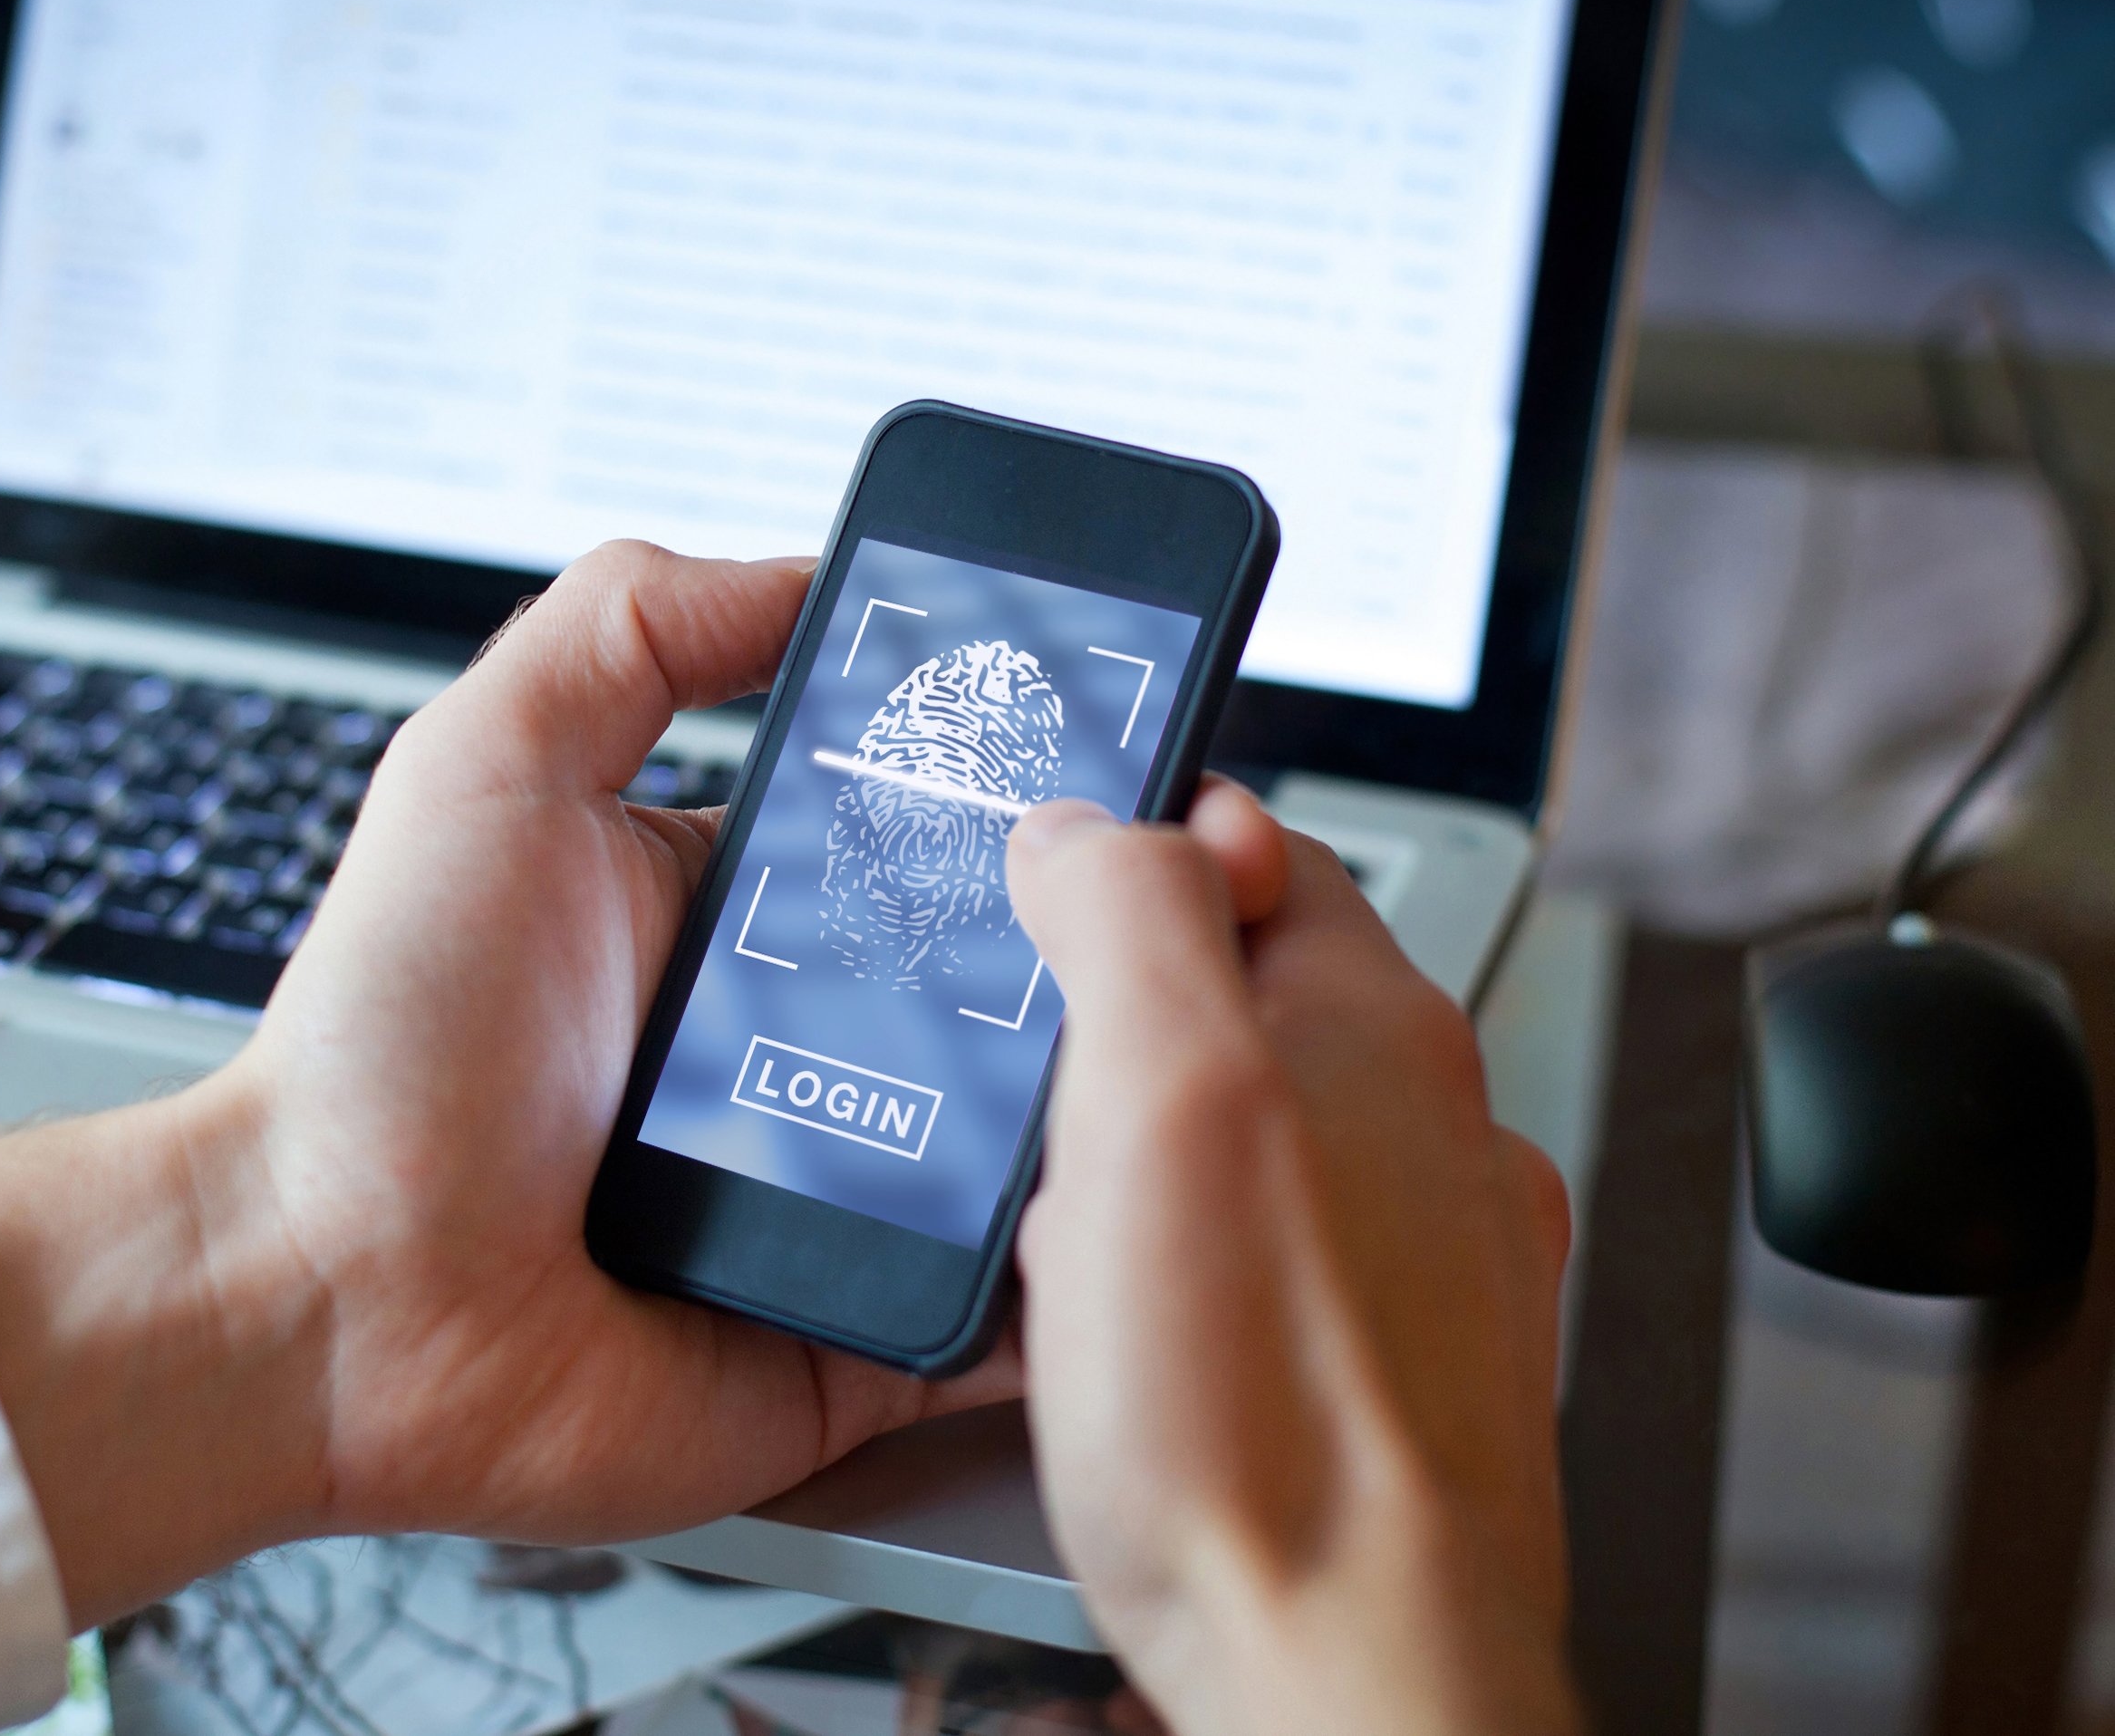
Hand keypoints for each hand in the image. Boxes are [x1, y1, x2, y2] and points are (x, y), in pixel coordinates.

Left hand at [0, 544, 1267, 1624]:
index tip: (1139, 759)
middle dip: (1115, 943)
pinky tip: (1156, 1215)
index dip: (1034, 802)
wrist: (323, 1295)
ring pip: (1040, 1143)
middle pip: (1015, 985)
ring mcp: (836, 1202)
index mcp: (734, 917)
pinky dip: (1082, 1276)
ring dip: (1123, 1095)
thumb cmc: (381, 1048)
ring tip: (1209, 1037)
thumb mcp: (485, 769)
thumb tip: (798, 568)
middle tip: (1209, 897)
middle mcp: (800, 1054)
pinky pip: (1006, 1312)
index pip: (932, 838)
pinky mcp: (851, 1337)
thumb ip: (627, 633)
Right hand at [1006, 801, 1577, 1735]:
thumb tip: (1091, 821)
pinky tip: (1145, 1334)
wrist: (1351, 1676)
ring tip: (1077, 1237)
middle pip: (1254, 994)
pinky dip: (1197, 1269)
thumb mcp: (1157, 1102)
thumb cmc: (1259, 1427)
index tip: (1044, 903)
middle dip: (1125, 1029)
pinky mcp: (1406, 1361)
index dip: (1134, 856)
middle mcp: (1432, 1125)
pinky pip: (1275, 1261)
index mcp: (1378, 1026)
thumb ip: (1130, 921)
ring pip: (1263, 1134)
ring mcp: (1433, 1250)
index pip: (1258, 848)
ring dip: (1157, 1157)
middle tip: (1039, 1104)